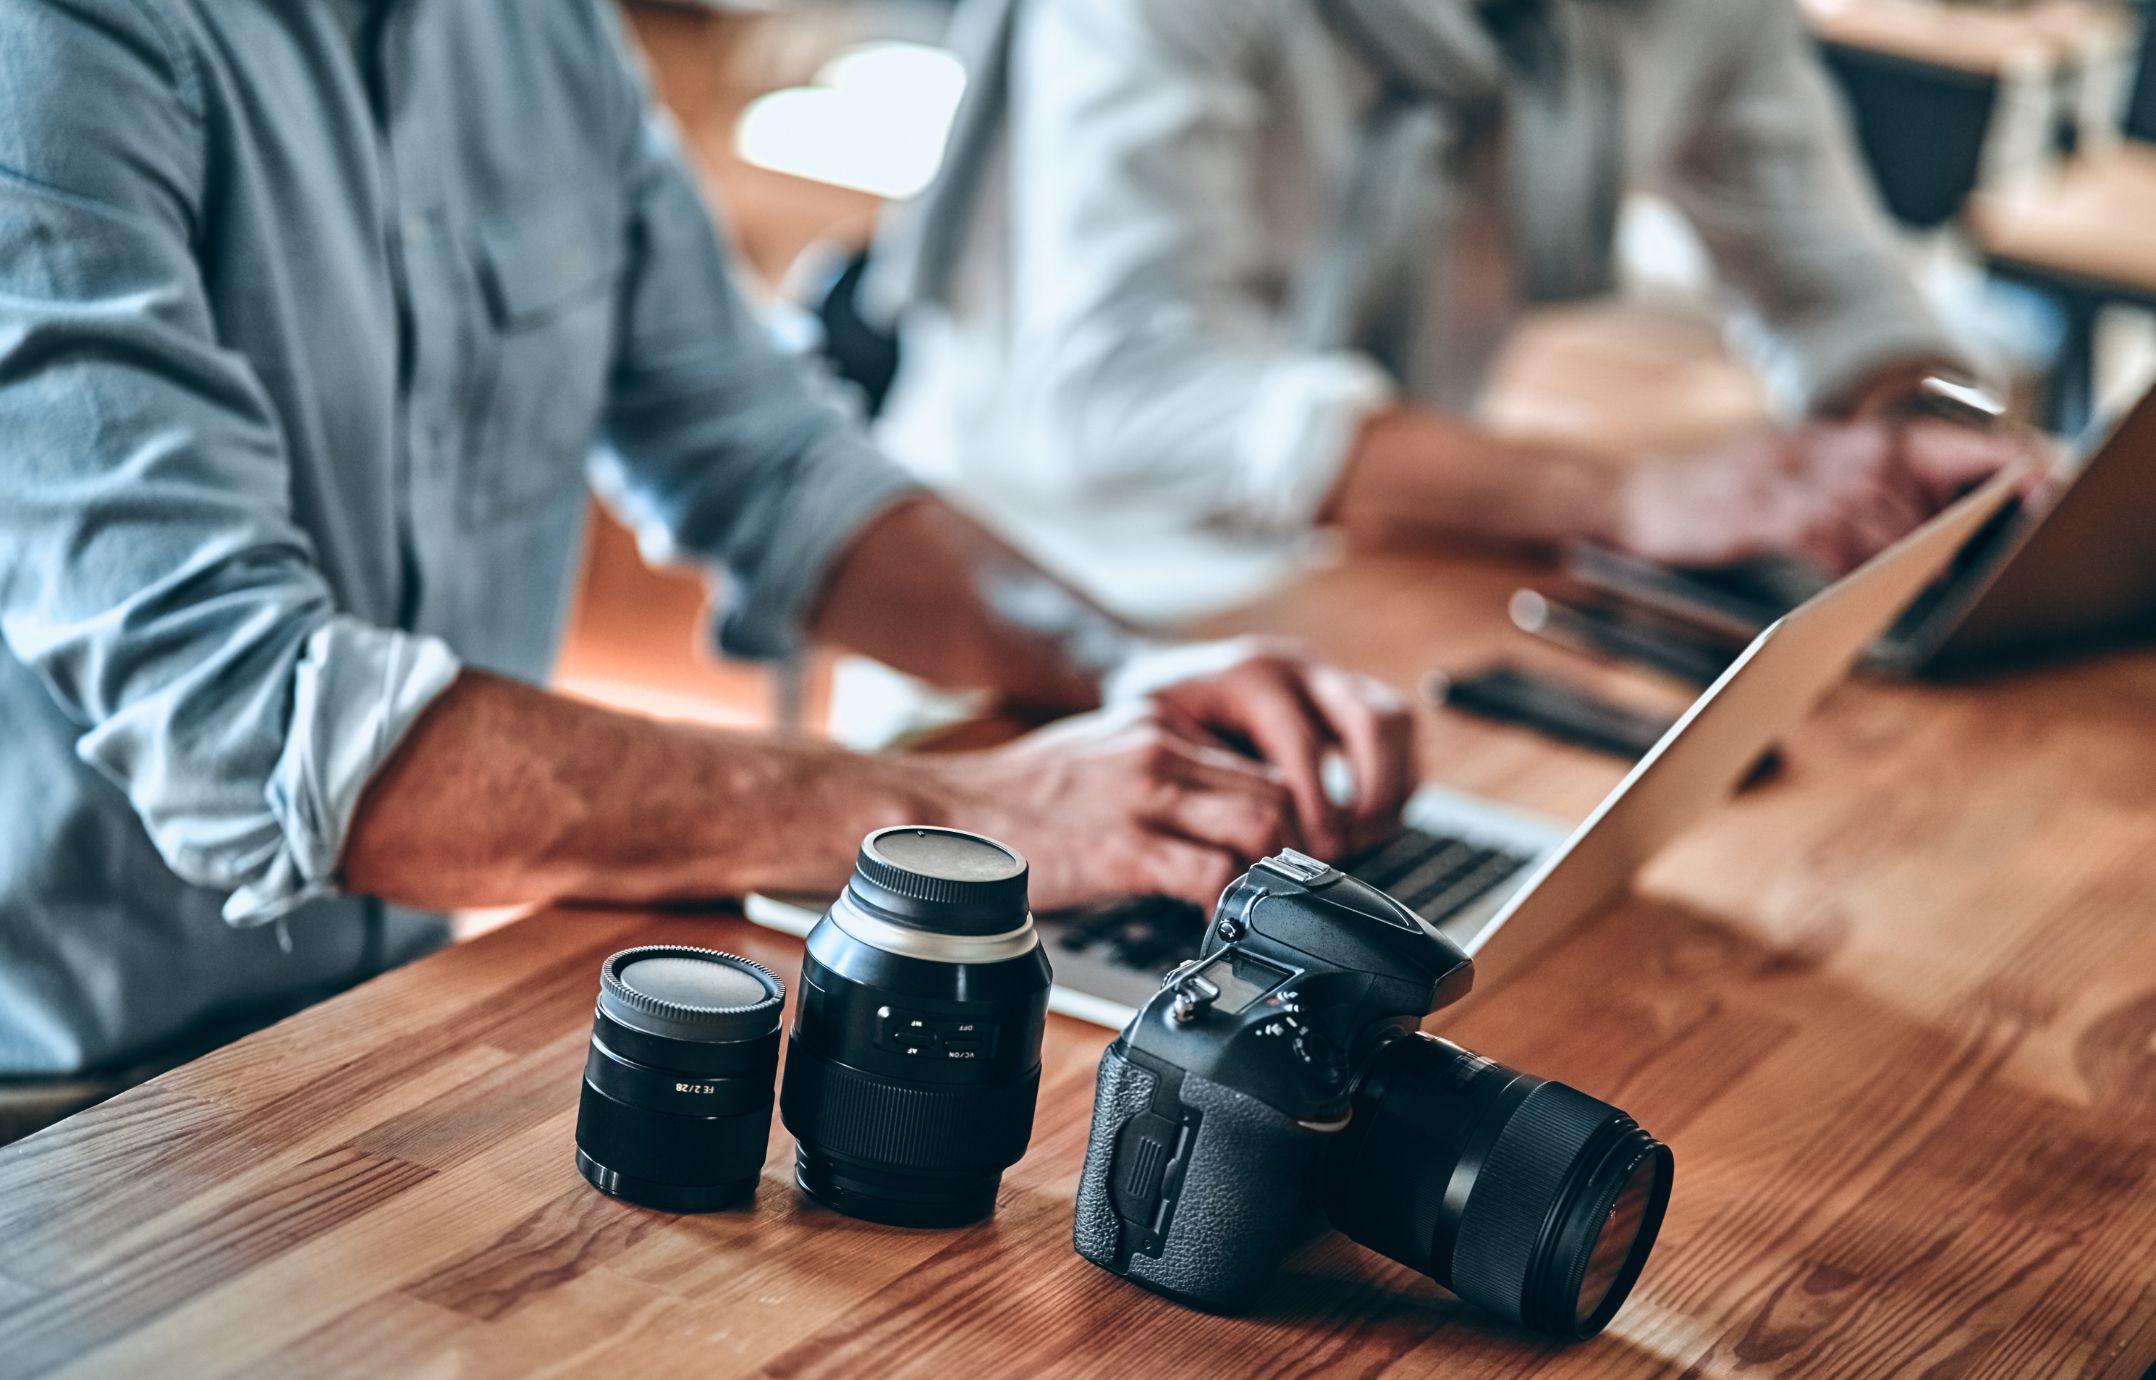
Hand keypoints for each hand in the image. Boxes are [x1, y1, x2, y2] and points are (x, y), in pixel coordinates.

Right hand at [920, 704, 1296, 911]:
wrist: (947, 815)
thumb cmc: (1015, 799)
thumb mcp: (1097, 755)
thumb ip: (1155, 770)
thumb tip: (1204, 811)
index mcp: (1157, 726)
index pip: (1259, 761)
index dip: (1284, 814)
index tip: (1276, 851)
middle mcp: (1159, 752)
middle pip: (1276, 792)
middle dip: (1289, 848)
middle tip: (1272, 885)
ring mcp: (1145, 799)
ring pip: (1260, 826)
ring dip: (1263, 873)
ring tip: (1242, 902)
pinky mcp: (1126, 849)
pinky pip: (1213, 876)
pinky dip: (1223, 904)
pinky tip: (1203, 919)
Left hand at [1103, 639, 1417, 860]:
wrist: (1162, 678)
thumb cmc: (1158, 714)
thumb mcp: (1160, 741)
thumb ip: (1204, 788)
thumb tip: (1233, 862)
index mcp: (1253, 676)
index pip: (1305, 743)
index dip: (1317, 806)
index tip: (1314, 852)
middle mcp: (1301, 669)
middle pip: (1376, 719)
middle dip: (1376, 791)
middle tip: (1353, 844)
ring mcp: (1328, 679)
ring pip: (1396, 722)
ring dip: (1393, 787)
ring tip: (1365, 837)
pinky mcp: (1346, 697)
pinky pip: (1398, 733)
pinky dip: (1396, 780)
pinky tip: (1368, 822)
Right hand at [1615, 420, 2048, 573]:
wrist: (1628, 498)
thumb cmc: (1705, 498)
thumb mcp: (1779, 474)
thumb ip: (1839, 487)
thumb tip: (1909, 523)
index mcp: (1826, 439)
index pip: (1924, 441)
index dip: (1983, 459)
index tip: (2028, 486)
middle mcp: (1815, 450)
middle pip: (1914, 474)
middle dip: (1952, 517)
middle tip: (1974, 553)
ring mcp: (1788, 479)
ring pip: (1879, 510)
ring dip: (1908, 550)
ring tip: (1924, 579)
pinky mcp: (1762, 514)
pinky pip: (1830, 538)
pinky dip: (1856, 565)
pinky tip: (1864, 585)